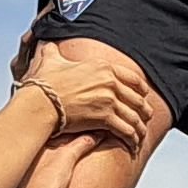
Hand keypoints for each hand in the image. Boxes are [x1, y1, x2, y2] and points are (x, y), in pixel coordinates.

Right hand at [26, 36, 164, 150]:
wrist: (40, 102)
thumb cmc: (43, 83)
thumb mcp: (51, 60)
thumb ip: (54, 51)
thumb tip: (47, 44)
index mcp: (102, 67)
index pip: (132, 77)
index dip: (142, 89)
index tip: (144, 96)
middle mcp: (109, 82)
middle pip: (137, 98)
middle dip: (144, 110)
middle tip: (147, 118)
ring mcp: (108, 99)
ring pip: (134, 116)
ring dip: (140, 128)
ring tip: (140, 135)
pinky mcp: (104, 117)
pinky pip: (126, 129)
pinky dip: (131, 138)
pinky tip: (132, 144)